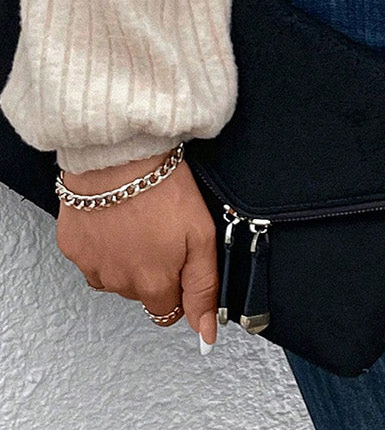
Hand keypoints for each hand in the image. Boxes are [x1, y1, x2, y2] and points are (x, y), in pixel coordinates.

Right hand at [56, 151, 218, 347]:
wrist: (120, 157)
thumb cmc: (162, 188)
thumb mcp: (201, 236)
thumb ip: (203, 288)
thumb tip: (206, 332)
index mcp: (153, 285)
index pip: (168, 309)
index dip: (178, 285)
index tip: (179, 260)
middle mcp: (120, 283)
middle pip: (142, 292)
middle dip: (154, 270)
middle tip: (161, 232)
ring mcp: (92, 267)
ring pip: (115, 277)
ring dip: (126, 259)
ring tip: (137, 222)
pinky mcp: (72, 248)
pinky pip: (91, 258)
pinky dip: (102, 245)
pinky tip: (113, 220)